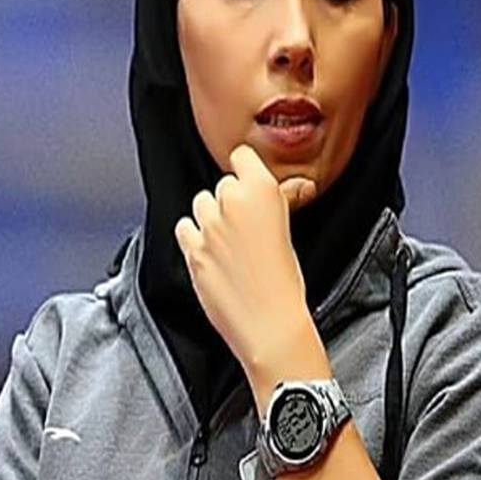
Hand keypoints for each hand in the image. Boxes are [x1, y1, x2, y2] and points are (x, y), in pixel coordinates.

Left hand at [174, 144, 319, 379]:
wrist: (270, 323)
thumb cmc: (286, 283)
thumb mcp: (291, 230)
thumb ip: (284, 200)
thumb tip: (296, 187)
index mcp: (261, 190)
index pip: (241, 156)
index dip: (247, 170)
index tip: (251, 183)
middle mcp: (231, 201)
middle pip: (223, 184)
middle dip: (232, 200)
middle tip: (247, 226)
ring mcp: (208, 225)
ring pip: (201, 204)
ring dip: (211, 217)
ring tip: (229, 241)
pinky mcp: (191, 249)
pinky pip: (184, 228)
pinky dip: (194, 236)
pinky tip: (211, 251)